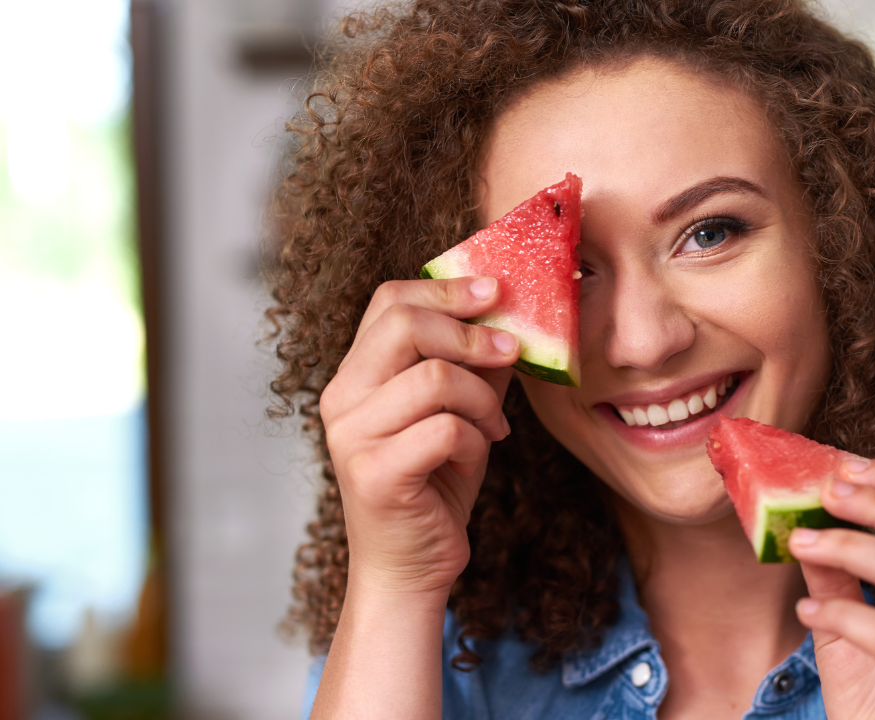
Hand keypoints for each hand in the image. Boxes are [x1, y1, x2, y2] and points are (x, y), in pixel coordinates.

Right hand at [318, 276, 519, 596]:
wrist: (411, 568)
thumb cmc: (436, 485)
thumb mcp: (460, 412)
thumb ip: (474, 364)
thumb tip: (511, 314)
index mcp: (355, 376)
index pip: (390, 302)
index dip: (446, 289)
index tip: (496, 291)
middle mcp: (341, 400)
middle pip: (405, 325)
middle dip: (472, 333)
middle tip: (513, 351)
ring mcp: (352, 438)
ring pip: (435, 378)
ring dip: (482, 400)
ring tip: (492, 426)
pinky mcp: (375, 475)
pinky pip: (445, 429)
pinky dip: (474, 440)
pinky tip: (474, 457)